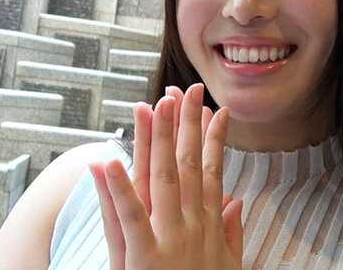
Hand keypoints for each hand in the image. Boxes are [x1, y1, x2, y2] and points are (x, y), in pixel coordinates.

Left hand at [88, 84, 242, 268]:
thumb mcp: (228, 267)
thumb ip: (232, 233)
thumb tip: (236, 201)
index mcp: (209, 226)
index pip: (212, 171)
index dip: (212, 138)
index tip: (215, 109)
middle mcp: (192, 226)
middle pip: (187, 165)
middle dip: (184, 124)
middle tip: (183, 89)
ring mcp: (169, 240)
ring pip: (161, 180)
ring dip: (154, 140)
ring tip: (148, 105)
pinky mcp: (143, 259)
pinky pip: (129, 219)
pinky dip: (117, 190)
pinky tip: (106, 161)